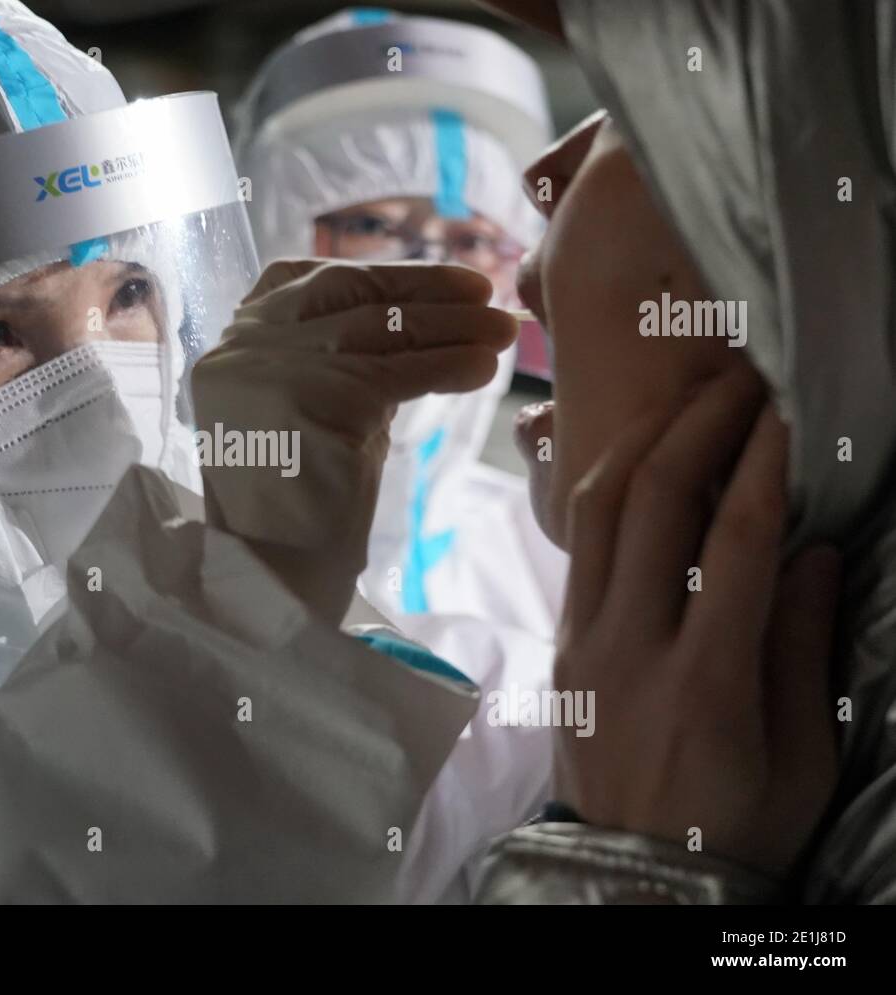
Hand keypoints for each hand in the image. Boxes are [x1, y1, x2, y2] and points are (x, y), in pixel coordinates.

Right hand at [192, 259, 516, 623]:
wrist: (276, 577)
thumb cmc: (300, 507)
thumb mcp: (314, 412)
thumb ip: (341, 363)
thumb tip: (420, 322)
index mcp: (231, 348)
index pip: (308, 281)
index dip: (383, 276)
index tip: (443, 284)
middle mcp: (242, 347)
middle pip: (347, 293)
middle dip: (423, 289)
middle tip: (486, 295)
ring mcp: (275, 366)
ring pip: (379, 328)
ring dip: (451, 326)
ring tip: (502, 333)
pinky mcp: (318, 394)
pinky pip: (398, 369)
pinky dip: (448, 365)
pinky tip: (482, 368)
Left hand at [552, 364, 841, 875]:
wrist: (630, 877)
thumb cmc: (735, 826)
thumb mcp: (800, 757)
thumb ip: (804, 648)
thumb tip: (815, 550)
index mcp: (706, 680)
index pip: (737, 541)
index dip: (764, 462)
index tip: (786, 408)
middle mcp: (631, 645)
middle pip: (654, 503)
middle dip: (699, 426)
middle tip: (737, 380)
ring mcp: (583, 641)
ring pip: (596, 513)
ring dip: (641, 442)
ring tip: (683, 402)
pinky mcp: (561, 644)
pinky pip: (578, 548)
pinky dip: (606, 491)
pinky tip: (638, 465)